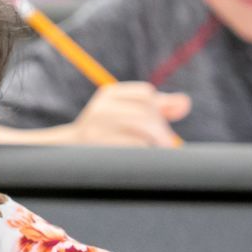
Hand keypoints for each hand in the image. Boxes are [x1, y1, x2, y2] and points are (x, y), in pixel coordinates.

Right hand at [69, 82, 189, 146]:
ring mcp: (98, 128)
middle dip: (161, 129)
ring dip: (157, 141)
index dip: (158, 109)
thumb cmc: (104, 133)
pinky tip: (143, 156)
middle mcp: (101, 108)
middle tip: (167, 144)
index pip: (146, 94)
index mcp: (109, 95)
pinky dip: (146, 151)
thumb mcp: (127, 113)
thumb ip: (158, 106)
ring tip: (157, 150)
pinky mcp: (100, 147)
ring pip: (143, 127)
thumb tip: (185, 103)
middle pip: (146, 111)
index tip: (159, 124)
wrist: (67, 153)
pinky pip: (136, 146)